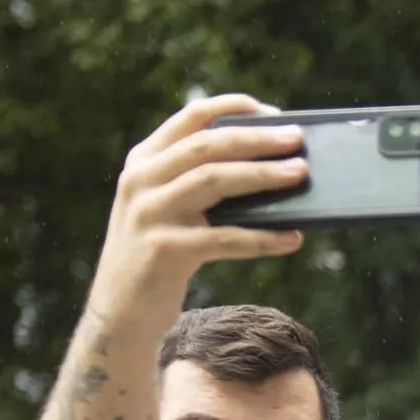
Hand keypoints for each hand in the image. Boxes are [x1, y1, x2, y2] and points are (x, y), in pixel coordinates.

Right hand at [88, 95, 308, 314]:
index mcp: (143, 161)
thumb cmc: (158, 256)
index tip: (272, 111)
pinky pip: (224, 238)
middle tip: (297, 138)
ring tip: (300, 174)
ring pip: (214, 180)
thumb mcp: (167, 209)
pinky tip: (292, 238)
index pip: (190, 117)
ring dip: (262, 175)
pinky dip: (262, 238)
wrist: (119, 311)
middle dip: (257, 138)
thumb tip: (271, 170)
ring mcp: (149, 213)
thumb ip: (198, 184)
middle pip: (208, 145)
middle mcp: (141, 180)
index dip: (233, 108)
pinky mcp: (164, 251)